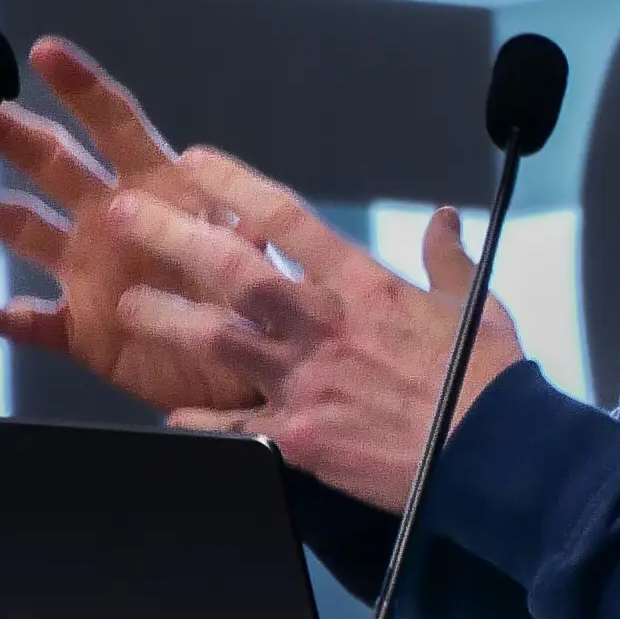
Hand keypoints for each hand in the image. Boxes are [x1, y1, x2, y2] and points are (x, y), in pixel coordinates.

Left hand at [0, 35, 522, 506]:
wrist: (494, 455)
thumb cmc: (488, 380)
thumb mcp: (473, 304)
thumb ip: (447, 258)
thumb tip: (444, 221)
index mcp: (363, 287)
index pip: (286, 218)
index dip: (234, 184)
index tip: (196, 163)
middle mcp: (323, 327)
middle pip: (233, 271)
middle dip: (173, 239)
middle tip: (125, 216)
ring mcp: (306, 383)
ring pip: (218, 342)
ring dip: (166, 321)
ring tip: (127, 305)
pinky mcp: (299, 439)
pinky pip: (234, 429)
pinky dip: (200, 423)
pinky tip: (169, 414)